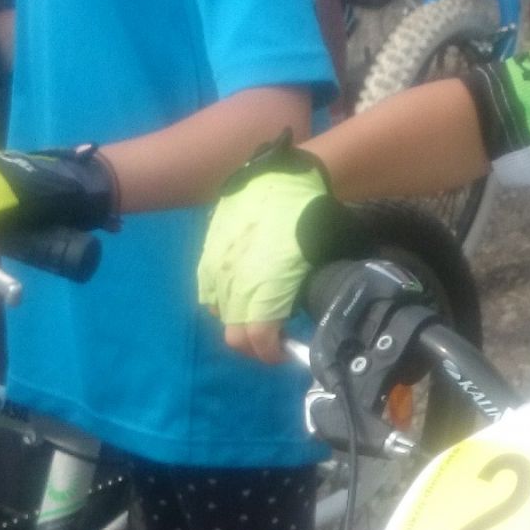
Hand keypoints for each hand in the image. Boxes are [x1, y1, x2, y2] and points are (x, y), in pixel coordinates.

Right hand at [196, 150, 334, 362]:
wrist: (281, 175)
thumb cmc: (311, 217)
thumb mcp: (321, 260)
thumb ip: (306, 295)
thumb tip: (304, 315)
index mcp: (263, 289)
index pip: (257, 340)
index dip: (271, 353)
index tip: (284, 353)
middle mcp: (234, 284)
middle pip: (235, 336)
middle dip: (254, 345)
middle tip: (272, 340)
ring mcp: (217, 268)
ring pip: (219, 314)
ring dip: (238, 321)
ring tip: (258, 314)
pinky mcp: (208, 252)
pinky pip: (208, 289)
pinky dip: (223, 298)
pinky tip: (241, 291)